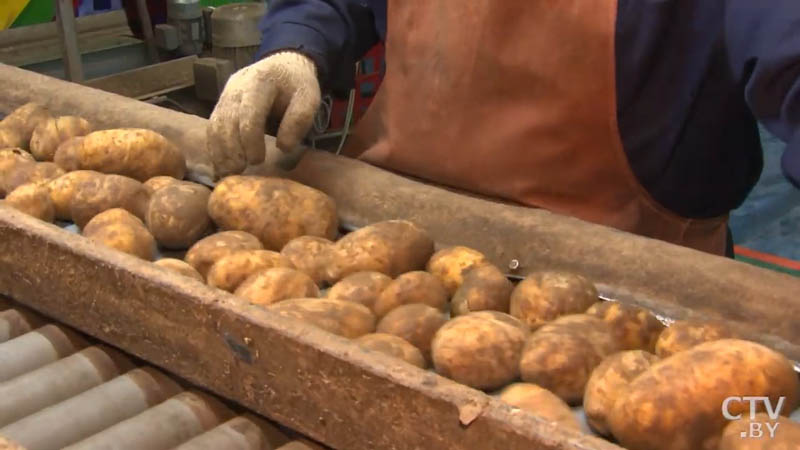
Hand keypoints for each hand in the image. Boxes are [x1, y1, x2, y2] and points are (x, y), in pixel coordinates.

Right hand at [207, 51, 320, 176]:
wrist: (282, 64)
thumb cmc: (296, 84)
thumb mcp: (309, 96)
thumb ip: (299, 119)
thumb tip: (283, 148)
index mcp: (260, 81)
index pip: (249, 112)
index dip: (251, 139)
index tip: (258, 161)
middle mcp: (236, 86)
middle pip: (227, 120)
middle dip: (231, 149)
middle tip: (238, 173)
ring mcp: (225, 95)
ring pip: (215, 125)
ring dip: (219, 152)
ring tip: (227, 175)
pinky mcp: (220, 104)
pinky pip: (212, 127)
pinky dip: (214, 148)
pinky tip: (220, 167)